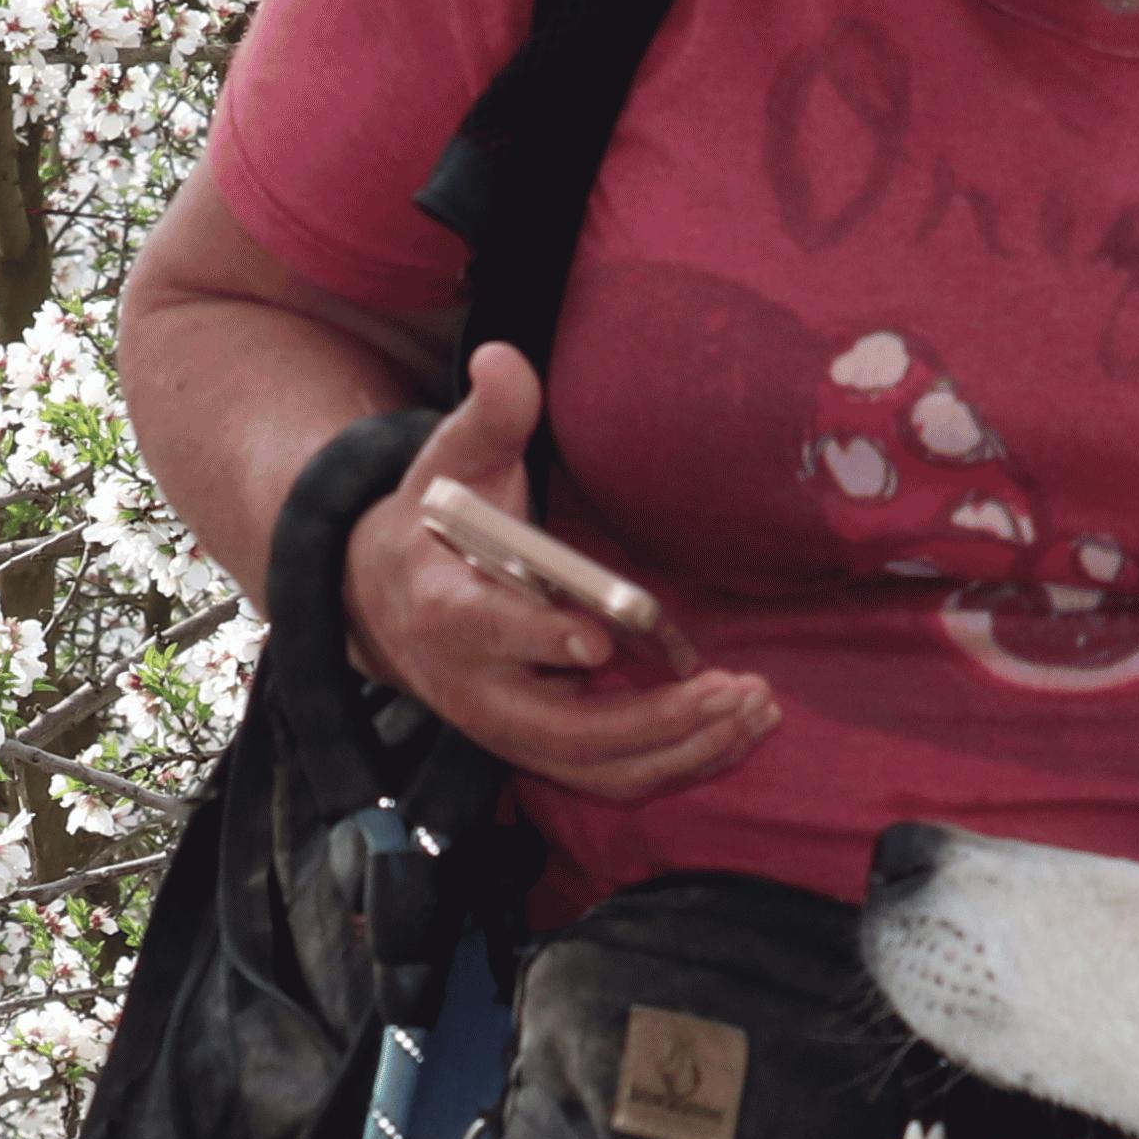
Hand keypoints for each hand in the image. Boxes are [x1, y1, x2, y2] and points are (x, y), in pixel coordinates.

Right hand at [344, 345, 780, 801]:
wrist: (385, 603)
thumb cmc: (434, 526)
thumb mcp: (450, 463)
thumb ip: (488, 417)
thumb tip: (503, 359)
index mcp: (443, 607)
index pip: (484, 632)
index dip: (539, 639)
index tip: (599, 639)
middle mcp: (473, 687)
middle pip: (561, 730)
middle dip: (652, 720)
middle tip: (731, 689)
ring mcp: (506, 730)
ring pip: (596, 768)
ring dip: (682, 751)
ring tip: (754, 710)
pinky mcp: (537, 750)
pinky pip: (610, 778)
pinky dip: (677, 765)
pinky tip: (736, 731)